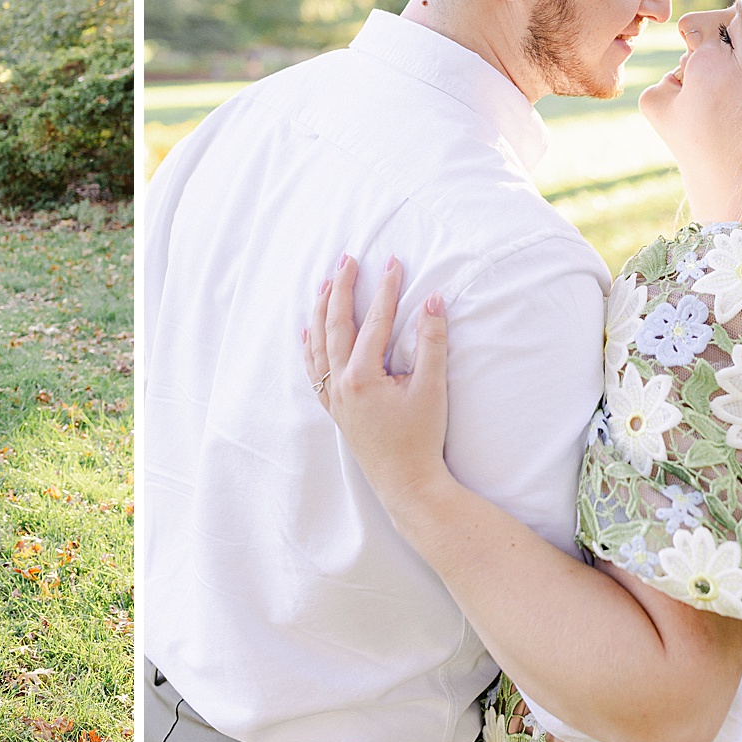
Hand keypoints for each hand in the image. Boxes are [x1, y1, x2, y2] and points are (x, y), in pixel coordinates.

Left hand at [302, 254, 454, 514]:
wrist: (406, 483)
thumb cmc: (421, 438)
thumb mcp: (432, 388)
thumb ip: (432, 342)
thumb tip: (434, 300)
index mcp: (361, 376)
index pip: (374, 321)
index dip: (385, 289)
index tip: (393, 262)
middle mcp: (340, 383)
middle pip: (335, 324)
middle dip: (341, 288)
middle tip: (348, 259)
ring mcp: (333, 396)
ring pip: (318, 343)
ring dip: (321, 310)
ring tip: (325, 283)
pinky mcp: (334, 407)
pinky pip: (313, 368)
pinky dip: (310, 345)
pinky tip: (308, 330)